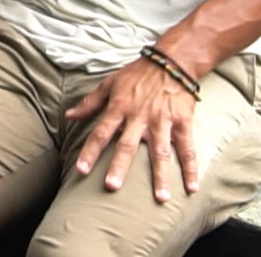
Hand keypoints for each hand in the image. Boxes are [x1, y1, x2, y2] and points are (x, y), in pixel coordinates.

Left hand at [65, 58, 198, 202]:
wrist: (171, 61)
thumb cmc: (137, 74)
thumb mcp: (110, 84)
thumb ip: (90, 103)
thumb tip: (68, 116)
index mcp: (119, 106)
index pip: (101, 131)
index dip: (90, 151)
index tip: (81, 170)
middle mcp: (139, 116)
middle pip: (127, 144)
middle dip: (119, 166)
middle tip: (112, 186)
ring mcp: (162, 120)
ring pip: (160, 151)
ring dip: (160, 175)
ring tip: (160, 198)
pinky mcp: (182, 122)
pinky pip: (187, 148)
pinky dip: (191, 168)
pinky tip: (192, 187)